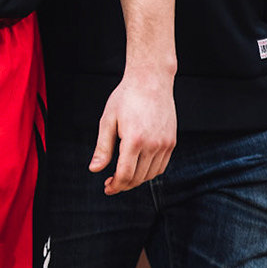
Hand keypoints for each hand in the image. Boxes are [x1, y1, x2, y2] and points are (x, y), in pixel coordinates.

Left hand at [90, 67, 175, 194]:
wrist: (151, 79)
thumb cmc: (126, 96)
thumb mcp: (108, 120)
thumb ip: (102, 148)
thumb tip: (94, 169)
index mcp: (134, 140)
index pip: (125, 174)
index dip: (115, 185)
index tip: (107, 188)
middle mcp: (152, 144)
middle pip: (138, 178)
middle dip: (123, 185)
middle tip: (112, 184)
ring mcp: (165, 144)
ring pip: (151, 174)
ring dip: (137, 180)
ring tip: (124, 176)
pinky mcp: (172, 141)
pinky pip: (161, 166)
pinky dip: (150, 172)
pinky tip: (139, 167)